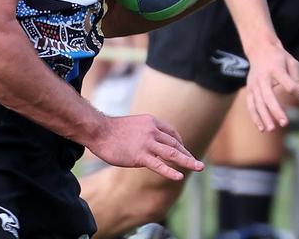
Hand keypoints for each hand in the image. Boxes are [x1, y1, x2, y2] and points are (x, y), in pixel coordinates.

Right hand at [87, 113, 203, 180]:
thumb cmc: (111, 130)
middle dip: (187, 153)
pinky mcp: (140, 156)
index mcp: (151, 122)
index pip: (171, 132)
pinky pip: (159, 165)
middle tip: (196, 163)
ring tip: (200, 167)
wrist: (98, 131)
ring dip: (188, 161)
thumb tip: (149, 142)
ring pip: (172, 153)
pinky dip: (171, 171)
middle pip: (175, 143)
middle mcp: (152, 131)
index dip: (180, 141)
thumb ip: (144, 132)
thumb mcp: (133, 125)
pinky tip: (179, 176)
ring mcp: (147, 143)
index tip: (183, 149)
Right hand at [242, 39, 298, 131]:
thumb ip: (297, 78)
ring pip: (258, 102)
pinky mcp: (250, 88)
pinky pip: (251, 104)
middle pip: (269, 96)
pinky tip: (261, 128)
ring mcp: (254, 84)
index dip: (298, 92)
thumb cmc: (279, 56)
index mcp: (276, 69)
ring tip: (271, 129)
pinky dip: (255, 117)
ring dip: (264, 117)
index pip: (288, 83)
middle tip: (285, 123)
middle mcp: (263, 77)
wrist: (259, 48)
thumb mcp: (291, 62)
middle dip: (276, 110)